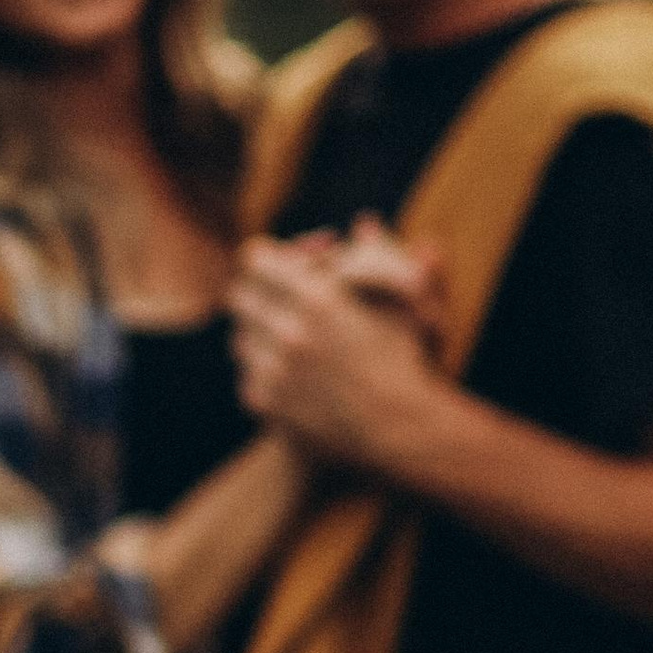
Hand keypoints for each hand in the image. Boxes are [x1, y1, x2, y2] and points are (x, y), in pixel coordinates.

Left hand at [232, 224, 450, 470]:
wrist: (406, 430)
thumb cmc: (412, 360)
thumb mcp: (405, 300)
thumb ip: (381, 256)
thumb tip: (365, 222)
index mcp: (316, 299)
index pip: (255, 261)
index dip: (264, 259)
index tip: (271, 264)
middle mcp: (287, 332)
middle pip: (240, 298)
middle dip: (256, 295)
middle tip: (270, 299)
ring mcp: (273, 372)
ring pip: (240, 340)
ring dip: (258, 336)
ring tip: (281, 338)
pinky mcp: (268, 406)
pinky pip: (247, 379)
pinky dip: (263, 376)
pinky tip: (286, 376)